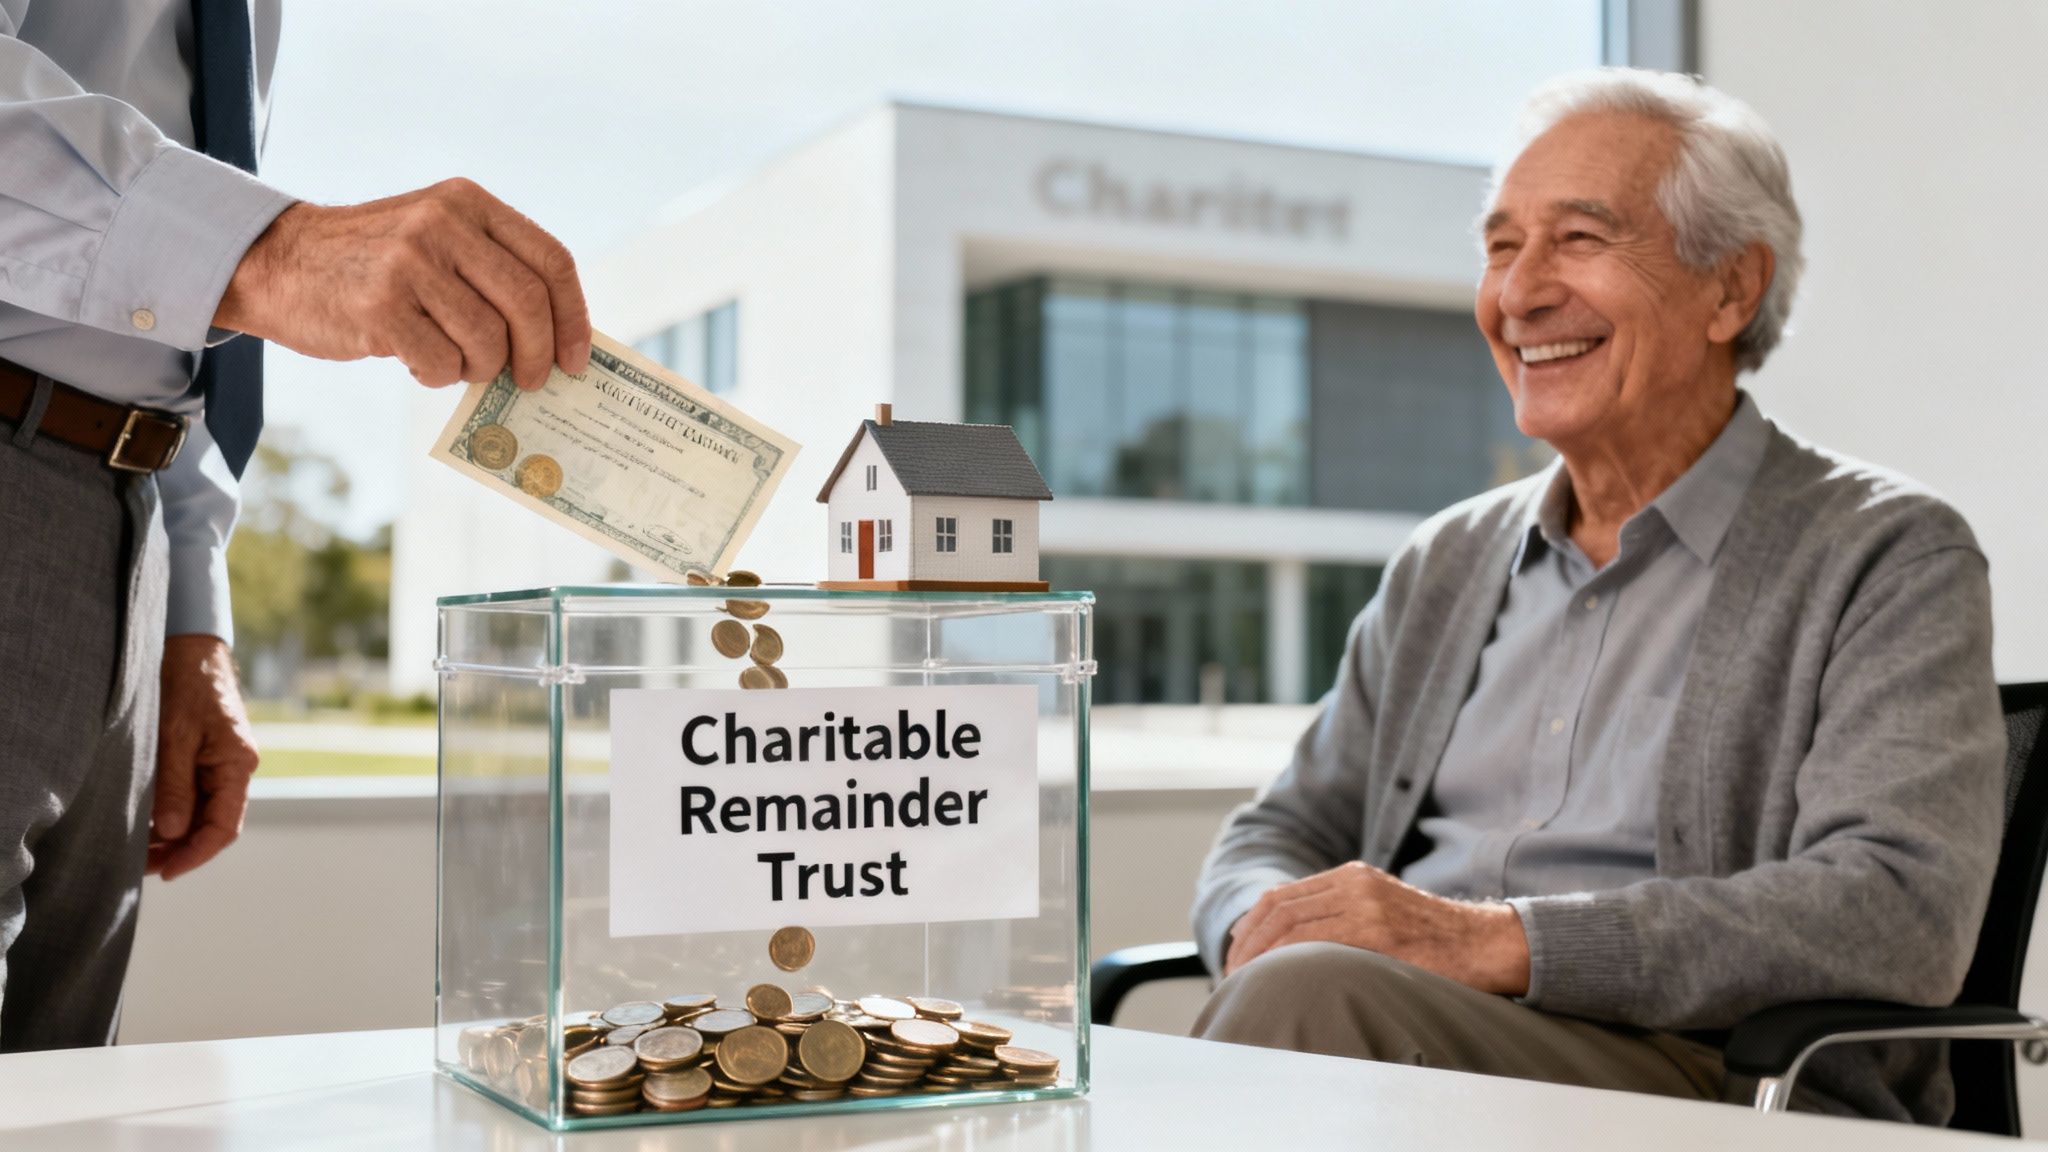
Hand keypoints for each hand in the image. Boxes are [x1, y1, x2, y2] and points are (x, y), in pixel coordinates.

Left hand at [150, 635, 260, 880]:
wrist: (191, 649)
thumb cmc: (185, 686)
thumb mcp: (174, 737)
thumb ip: (176, 786)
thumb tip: (173, 833)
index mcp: (238, 765)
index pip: (225, 826)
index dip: (197, 854)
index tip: (166, 871)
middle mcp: (235, 769)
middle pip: (214, 825)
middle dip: (180, 850)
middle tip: (141, 868)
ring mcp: (221, 765)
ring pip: (202, 814)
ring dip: (174, 836)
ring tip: (137, 851)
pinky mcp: (205, 758)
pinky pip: (193, 797)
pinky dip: (171, 815)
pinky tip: (146, 824)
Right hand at [215, 178, 590, 390]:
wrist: (276, 263)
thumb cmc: (373, 265)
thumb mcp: (436, 238)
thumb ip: (491, 271)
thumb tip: (556, 343)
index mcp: (467, 202)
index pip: (551, 261)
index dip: (573, 316)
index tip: (576, 358)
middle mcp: (442, 224)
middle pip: (528, 303)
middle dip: (537, 354)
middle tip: (531, 380)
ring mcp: (410, 263)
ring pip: (487, 341)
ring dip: (479, 369)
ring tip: (454, 363)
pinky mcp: (380, 306)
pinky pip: (441, 363)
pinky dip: (439, 376)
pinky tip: (419, 363)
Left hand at [1223, 861, 1530, 994]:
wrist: (1486, 943)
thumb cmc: (1437, 940)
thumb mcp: (1385, 912)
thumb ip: (1344, 918)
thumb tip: (1296, 944)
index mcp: (1352, 877)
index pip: (1282, 897)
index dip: (1250, 926)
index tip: (1235, 953)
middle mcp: (1353, 884)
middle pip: (1277, 908)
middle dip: (1245, 942)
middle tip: (1230, 975)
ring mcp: (1365, 905)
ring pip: (1289, 924)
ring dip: (1258, 955)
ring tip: (1245, 983)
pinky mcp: (1379, 933)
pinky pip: (1317, 944)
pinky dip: (1287, 961)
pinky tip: (1275, 981)